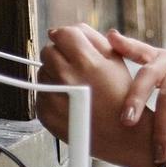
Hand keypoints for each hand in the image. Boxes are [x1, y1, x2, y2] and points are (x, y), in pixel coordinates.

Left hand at [34, 24, 156, 166]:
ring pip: (43, 72)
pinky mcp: (45, 114)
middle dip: (59, 55)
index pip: (61, 33)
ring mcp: (53, 97)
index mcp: (85, 61)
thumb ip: (91, 38)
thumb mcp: (116, 61)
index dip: (66, 37)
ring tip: (76, 88)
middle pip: (47, 51)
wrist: (124, 136)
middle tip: (75, 68)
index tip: (70, 44)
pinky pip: (41, 94)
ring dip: (54, 75)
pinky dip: (52, 95)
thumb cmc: (123, 98)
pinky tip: (71, 102)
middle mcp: (66, 78)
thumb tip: (64, 30)